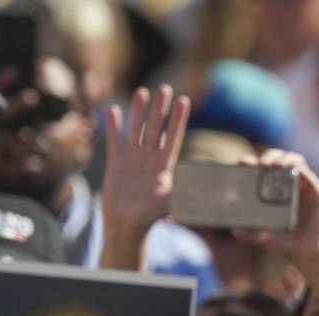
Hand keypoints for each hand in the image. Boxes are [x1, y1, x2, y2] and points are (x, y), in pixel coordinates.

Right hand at [101, 85, 189, 235]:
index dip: (178, 120)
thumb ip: (184, 192)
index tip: (184, 101)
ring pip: (136, 130)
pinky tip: (113, 109)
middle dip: (160, 109)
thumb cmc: (150, 216)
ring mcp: (133, 159)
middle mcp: (150, 158)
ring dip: (139, 111)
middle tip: (165, 88)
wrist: (126, 225)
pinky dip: (114, 126)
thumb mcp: (171, 202)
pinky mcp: (116, 162)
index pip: (174, 137)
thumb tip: (205, 188)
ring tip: (142, 91)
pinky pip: (115, 140)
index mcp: (165, 165)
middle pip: (156, 128)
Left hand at [233, 150, 318, 265]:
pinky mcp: (316, 193)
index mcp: (270, 190)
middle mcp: (286, 184)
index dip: (252, 162)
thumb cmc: (282, 241)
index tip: (243, 162)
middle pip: (278, 159)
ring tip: (278, 166)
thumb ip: (248, 235)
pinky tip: (296, 170)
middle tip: (263, 164)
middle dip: (270, 156)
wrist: (305, 251)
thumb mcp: (261, 238)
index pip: (260, 169)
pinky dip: (303, 171)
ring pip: (296, 161)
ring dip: (287, 159)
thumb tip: (234, 230)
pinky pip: (310, 177)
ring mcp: (302, 187)